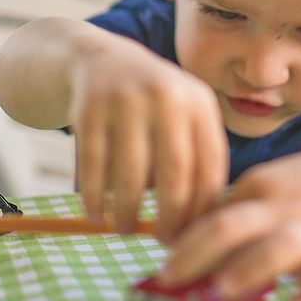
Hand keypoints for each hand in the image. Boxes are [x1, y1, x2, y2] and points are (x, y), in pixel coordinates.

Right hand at [68, 47, 227, 240]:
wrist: (104, 59)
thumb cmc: (155, 104)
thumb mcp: (185, 113)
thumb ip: (197, 156)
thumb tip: (202, 224)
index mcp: (199, 102)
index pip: (210, 164)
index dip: (202, 207)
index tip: (194, 234)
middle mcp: (167, 96)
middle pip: (175, 171)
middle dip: (170, 216)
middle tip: (163, 241)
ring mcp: (127, 99)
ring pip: (131, 172)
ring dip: (127, 211)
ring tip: (124, 231)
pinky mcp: (90, 107)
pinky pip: (93, 164)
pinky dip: (94, 196)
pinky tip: (96, 215)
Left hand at [159, 142, 300, 300]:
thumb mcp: (271, 184)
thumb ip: (235, 209)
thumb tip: (186, 240)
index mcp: (259, 185)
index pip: (211, 213)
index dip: (183, 242)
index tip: (163, 267)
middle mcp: (283, 204)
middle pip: (231, 225)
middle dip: (196, 255)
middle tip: (169, 279)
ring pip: (279, 245)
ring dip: (248, 269)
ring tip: (222, 291)